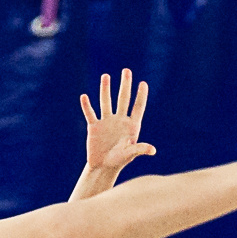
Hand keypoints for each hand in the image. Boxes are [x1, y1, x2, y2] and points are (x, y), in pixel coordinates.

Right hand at [78, 69, 155, 196]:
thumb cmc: (119, 161)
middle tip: (126, 71)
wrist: (103, 166)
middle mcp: (119, 120)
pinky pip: (90, 114)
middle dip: (125, 85)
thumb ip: (139, 149)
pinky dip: (87, 106)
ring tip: (106, 76)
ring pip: (106, 102)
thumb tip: (152, 150)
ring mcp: (106, 121)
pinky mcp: (94, 127)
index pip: (137, 107)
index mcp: (131, 125)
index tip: (143, 83)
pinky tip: (84, 97)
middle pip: (123, 99)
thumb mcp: (129, 154)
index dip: (141, 96)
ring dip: (105, 89)